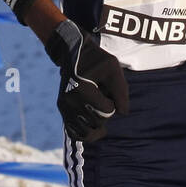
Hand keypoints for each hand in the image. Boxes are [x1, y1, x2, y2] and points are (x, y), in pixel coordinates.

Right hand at [44, 19, 129, 141]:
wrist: (73, 53)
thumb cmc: (96, 60)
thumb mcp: (113, 68)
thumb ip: (121, 91)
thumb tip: (123, 113)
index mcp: (81, 89)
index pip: (107, 111)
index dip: (113, 102)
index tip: (108, 90)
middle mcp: (70, 101)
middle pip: (97, 122)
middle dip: (105, 112)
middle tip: (102, 96)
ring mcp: (64, 107)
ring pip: (87, 132)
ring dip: (97, 124)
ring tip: (99, 111)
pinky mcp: (62, 111)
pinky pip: (74, 133)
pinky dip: (85, 133)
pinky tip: (93, 125)